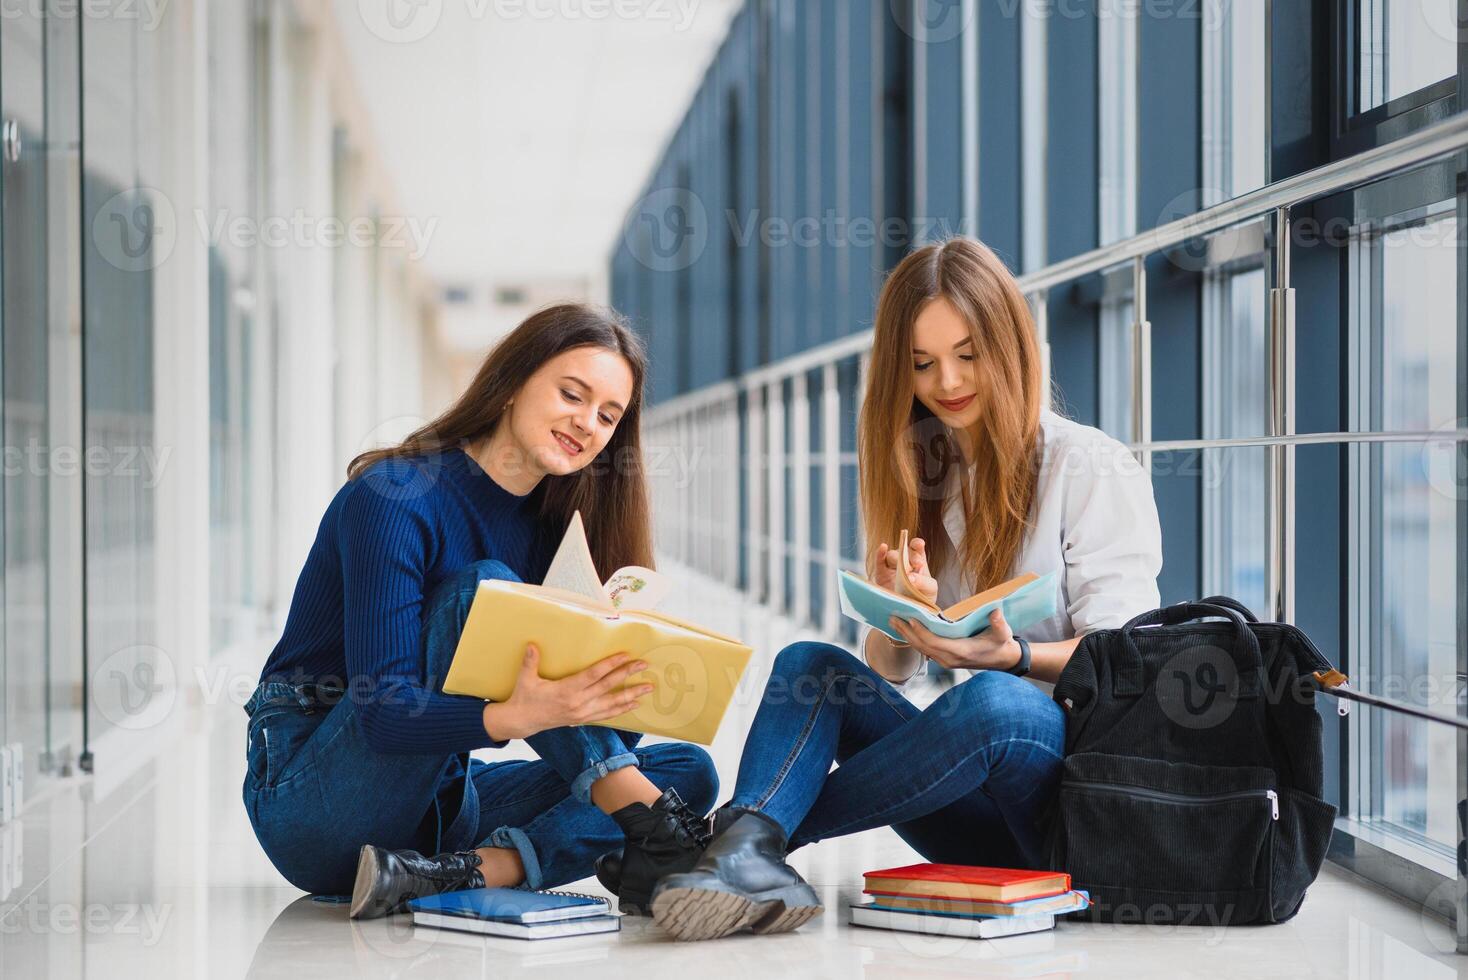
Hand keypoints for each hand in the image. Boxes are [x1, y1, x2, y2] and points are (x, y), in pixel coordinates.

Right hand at [484, 646, 652, 740]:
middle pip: (608, 686)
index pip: (593, 675)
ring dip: (631, 695)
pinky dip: (621, 709)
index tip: (625, 655)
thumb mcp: (525, 679)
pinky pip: (606, 714)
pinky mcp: (582, 719)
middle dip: (627, 675)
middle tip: (643, 665)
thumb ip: (530, 662)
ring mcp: (582, 713)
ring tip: (647, 688)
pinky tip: (633, 704)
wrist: (522, 721)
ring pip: (612, 703)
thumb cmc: (525, 698)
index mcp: (566, 690)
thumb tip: (532, 645)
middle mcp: (578, 702)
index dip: (610, 665)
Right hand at [872, 537, 938, 606]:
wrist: (911, 613)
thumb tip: (910, 578)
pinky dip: (879, 554)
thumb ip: (924, 581)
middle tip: (917, 565)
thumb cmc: (923, 598)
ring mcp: (892, 568)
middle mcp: (904, 561)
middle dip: (910, 555)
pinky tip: (883, 547)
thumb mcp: (930, 589)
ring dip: (897, 558)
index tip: (919, 545)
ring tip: (904, 569)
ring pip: (891, 555)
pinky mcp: (881, 575)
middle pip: (904, 550)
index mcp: (918, 561)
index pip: (916, 547)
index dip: (917, 544)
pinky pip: (879, 562)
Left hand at [887, 608, 1022, 671]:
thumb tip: (995, 612)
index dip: (921, 632)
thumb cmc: (1001, 644)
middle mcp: (950, 659)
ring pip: (922, 649)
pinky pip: (926, 650)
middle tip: (892, 618)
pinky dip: (915, 640)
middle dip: (907, 632)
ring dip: (908, 636)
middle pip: (922, 646)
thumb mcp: (1003, 633)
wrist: (1004, 660)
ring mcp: (946, 661)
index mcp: (961, 651)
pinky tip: (906, 631)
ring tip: (895, 622)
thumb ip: (999, 623)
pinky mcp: (945, 659)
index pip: (934, 643)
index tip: (910, 619)